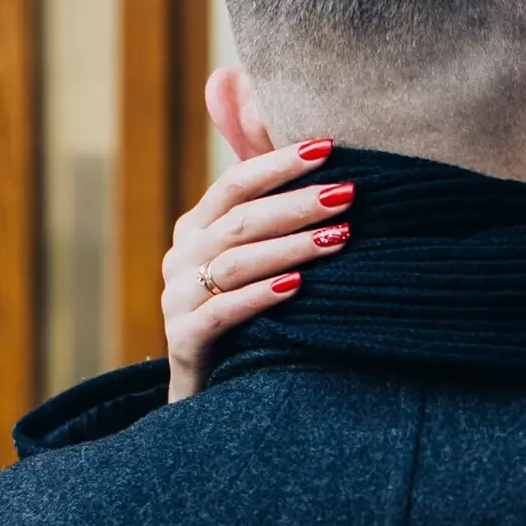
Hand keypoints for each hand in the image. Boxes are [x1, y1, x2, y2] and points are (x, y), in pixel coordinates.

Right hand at [160, 137, 353, 400]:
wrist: (210, 390)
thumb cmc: (245, 314)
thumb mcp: (253, 257)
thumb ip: (268, 204)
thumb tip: (297, 136)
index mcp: (196, 229)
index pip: (236, 184)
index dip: (279, 164)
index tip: (327, 147)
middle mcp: (181, 258)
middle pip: (241, 221)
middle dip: (297, 204)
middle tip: (348, 194)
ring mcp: (177, 299)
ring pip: (235, 264)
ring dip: (291, 248)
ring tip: (339, 237)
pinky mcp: (183, 341)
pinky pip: (221, 313)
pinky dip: (260, 297)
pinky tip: (297, 286)